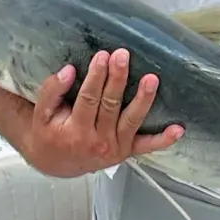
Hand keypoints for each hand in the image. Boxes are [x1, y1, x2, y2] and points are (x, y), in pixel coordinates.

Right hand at [17, 49, 185, 179]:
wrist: (56, 163)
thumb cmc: (49, 134)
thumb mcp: (41, 114)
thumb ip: (51, 91)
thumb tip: (68, 71)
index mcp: (76, 131)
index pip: (88, 99)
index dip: (96, 77)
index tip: (102, 56)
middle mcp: (98, 141)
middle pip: (111, 105)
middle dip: (117, 79)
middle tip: (122, 56)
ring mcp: (115, 148)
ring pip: (132, 120)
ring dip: (144, 99)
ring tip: (151, 79)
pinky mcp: (127, 151)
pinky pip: (147, 146)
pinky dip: (163, 140)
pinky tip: (178, 130)